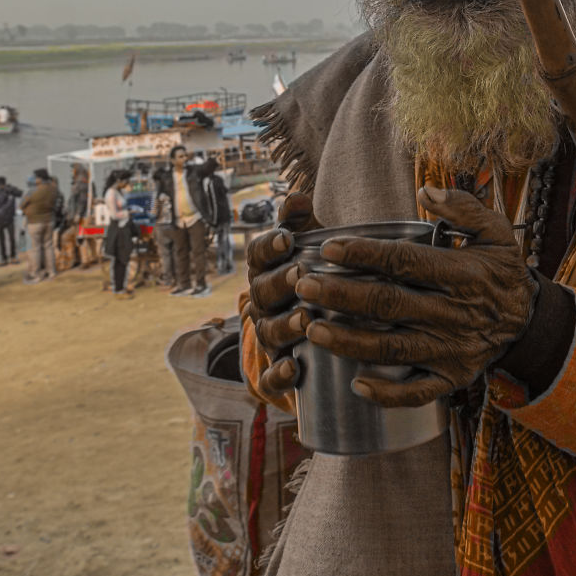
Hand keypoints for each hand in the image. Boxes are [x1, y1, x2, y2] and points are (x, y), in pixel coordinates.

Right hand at [244, 192, 320, 401]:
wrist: (317, 330)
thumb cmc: (317, 277)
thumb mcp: (312, 246)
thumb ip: (301, 222)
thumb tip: (297, 198)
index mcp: (267, 271)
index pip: (258, 255)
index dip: (270, 246)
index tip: (289, 239)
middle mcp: (263, 303)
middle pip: (262, 292)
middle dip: (280, 283)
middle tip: (301, 275)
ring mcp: (268, 337)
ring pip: (267, 332)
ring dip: (284, 325)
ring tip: (305, 319)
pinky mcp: (275, 371)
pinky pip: (269, 377)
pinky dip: (278, 374)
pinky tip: (293, 368)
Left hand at [293, 185, 538, 407]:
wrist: (529, 323)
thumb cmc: (501, 272)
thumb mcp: (496, 231)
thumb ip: (463, 207)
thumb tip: (425, 192)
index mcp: (463, 273)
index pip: (404, 262)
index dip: (364, 255)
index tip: (328, 248)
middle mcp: (454, 313)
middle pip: (389, 305)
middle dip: (342, 296)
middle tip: (303, 285)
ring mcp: (452, 350)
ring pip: (393, 348)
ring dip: (349, 342)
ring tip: (311, 329)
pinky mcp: (451, 378)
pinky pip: (416, 391)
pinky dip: (387, 392)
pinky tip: (355, 384)